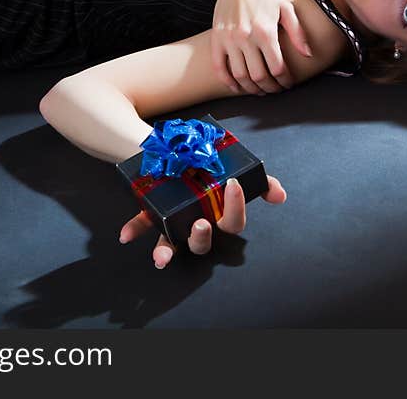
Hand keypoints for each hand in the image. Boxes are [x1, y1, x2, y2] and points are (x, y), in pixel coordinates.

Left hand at [118, 174, 286, 268]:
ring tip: (162, 256)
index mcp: (218, 214)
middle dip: (202, 237)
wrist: (176, 149)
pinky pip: (143, 224)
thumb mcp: (234, 168)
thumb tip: (280, 194)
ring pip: (172, 243)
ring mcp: (173, 221)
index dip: (236, 208)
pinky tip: (126, 235)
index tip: (233, 186)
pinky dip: (134, 229)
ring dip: (167, 249)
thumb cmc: (208, 165)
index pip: (233, 222)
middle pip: (203, 242)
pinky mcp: (151, 213)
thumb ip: (258, 180)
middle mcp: (197, 223)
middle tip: (201, 224)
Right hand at [211, 0, 311, 94]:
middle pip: (259, 76)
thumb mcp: (286, 10)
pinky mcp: (216, 39)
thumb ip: (297, 33)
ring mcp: (229, 40)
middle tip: (275, 90)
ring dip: (251, 88)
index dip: (284, 81)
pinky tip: (237, 87)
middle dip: (269, 88)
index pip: (277, 68)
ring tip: (259, 90)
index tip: (287, 84)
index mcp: (266, 32)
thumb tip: (308, 54)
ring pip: (240, 75)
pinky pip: (219, 68)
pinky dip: (228, 82)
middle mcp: (246, 38)